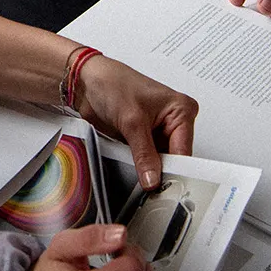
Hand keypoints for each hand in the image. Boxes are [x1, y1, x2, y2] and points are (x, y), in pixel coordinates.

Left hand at [74, 56, 196, 190]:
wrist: (87, 82)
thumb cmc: (113, 84)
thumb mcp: (132, 121)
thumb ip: (144, 154)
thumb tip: (153, 180)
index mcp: (181, 111)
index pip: (184, 150)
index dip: (175, 169)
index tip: (164, 187)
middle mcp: (172, 122)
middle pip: (173, 158)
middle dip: (160, 172)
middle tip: (150, 188)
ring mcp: (156, 132)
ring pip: (158, 163)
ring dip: (147, 171)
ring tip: (138, 178)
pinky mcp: (141, 140)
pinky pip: (144, 161)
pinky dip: (137, 167)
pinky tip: (131, 171)